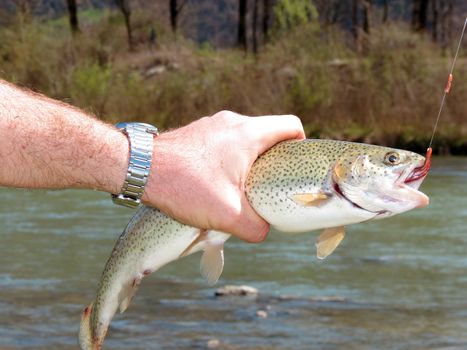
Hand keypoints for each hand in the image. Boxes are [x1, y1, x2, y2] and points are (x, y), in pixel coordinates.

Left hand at [142, 111, 304, 241]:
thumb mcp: (228, 215)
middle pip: (268, 134)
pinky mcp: (197, 134)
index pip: (291, 126)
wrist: (139, 169)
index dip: (300, 147)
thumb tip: (264, 230)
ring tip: (240, 188)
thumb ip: (256, 227)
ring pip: (244, 139)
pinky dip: (228, 161)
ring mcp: (212, 125)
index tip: (291, 170)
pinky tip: (215, 183)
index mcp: (248, 133)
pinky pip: (224, 143)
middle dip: (273, 160)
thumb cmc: (185, 186)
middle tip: (267, 186)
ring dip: (249, 161)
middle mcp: (232, 122)